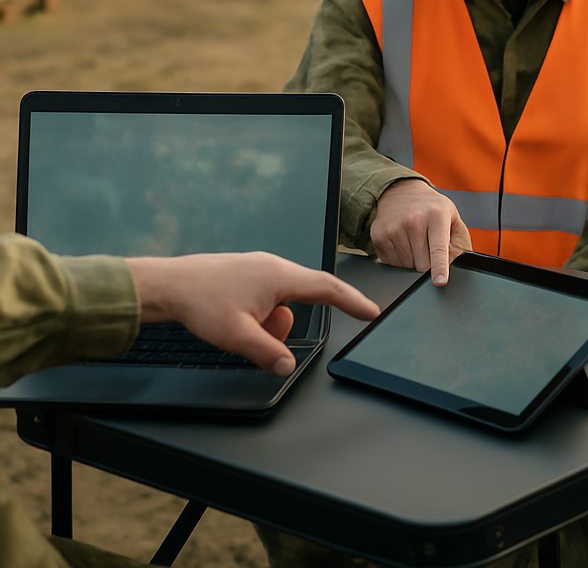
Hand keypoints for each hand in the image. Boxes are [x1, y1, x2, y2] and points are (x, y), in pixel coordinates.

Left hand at [127, 252, 378, 376]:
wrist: (170, 284)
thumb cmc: (202, 302)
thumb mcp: (236, 335)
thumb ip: (268, 352)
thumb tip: (288, 366)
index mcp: (279, 276)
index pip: (328, 288)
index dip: (353, 302)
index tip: (371, 312)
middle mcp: (275, 267)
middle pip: (301, 299)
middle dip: (281, 326)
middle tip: (256, 337)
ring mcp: (261, 268)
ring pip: (281, 304)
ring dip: (266, 323)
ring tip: (234, 328)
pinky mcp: (248, 273)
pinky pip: (267, 298)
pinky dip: (257, 315)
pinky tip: (232, 319)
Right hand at [370, 179, 472, 285]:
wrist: (401, 192)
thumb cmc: (432, 209)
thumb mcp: (453, 218)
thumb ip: (460, 244)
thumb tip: (458, 268)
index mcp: (437, 216)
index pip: (438, 249)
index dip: (439, 268)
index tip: (440, 282)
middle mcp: (414, 220)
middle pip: (422, 264)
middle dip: (428, 266)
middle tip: (429, 249)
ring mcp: (394, 228)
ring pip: (406, 266)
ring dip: (413, 263)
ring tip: (415, 243)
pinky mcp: (379, 236)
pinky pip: (391, 264)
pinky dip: (399, 261)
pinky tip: (403, 244)